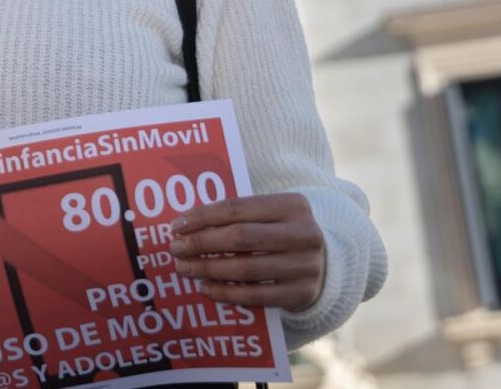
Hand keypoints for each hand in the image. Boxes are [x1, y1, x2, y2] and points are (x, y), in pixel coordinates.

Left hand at [168, 192, 325, 311]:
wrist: (324, 263)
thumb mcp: (268, 215)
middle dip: (203, 243)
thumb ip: (235, 216)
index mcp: (292, 205)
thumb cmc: (280, 232)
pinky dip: (226, 292)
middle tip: (176, 248)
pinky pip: (256, 296)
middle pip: (242, 238)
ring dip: (209, 269)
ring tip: (185, 267)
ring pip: (247, 268)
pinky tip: (205, 287)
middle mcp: (304, 234)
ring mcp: (306, 266)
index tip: (176, 225)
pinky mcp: (301, 293)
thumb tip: (185, 226)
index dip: (204, 216)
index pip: (238, 208)